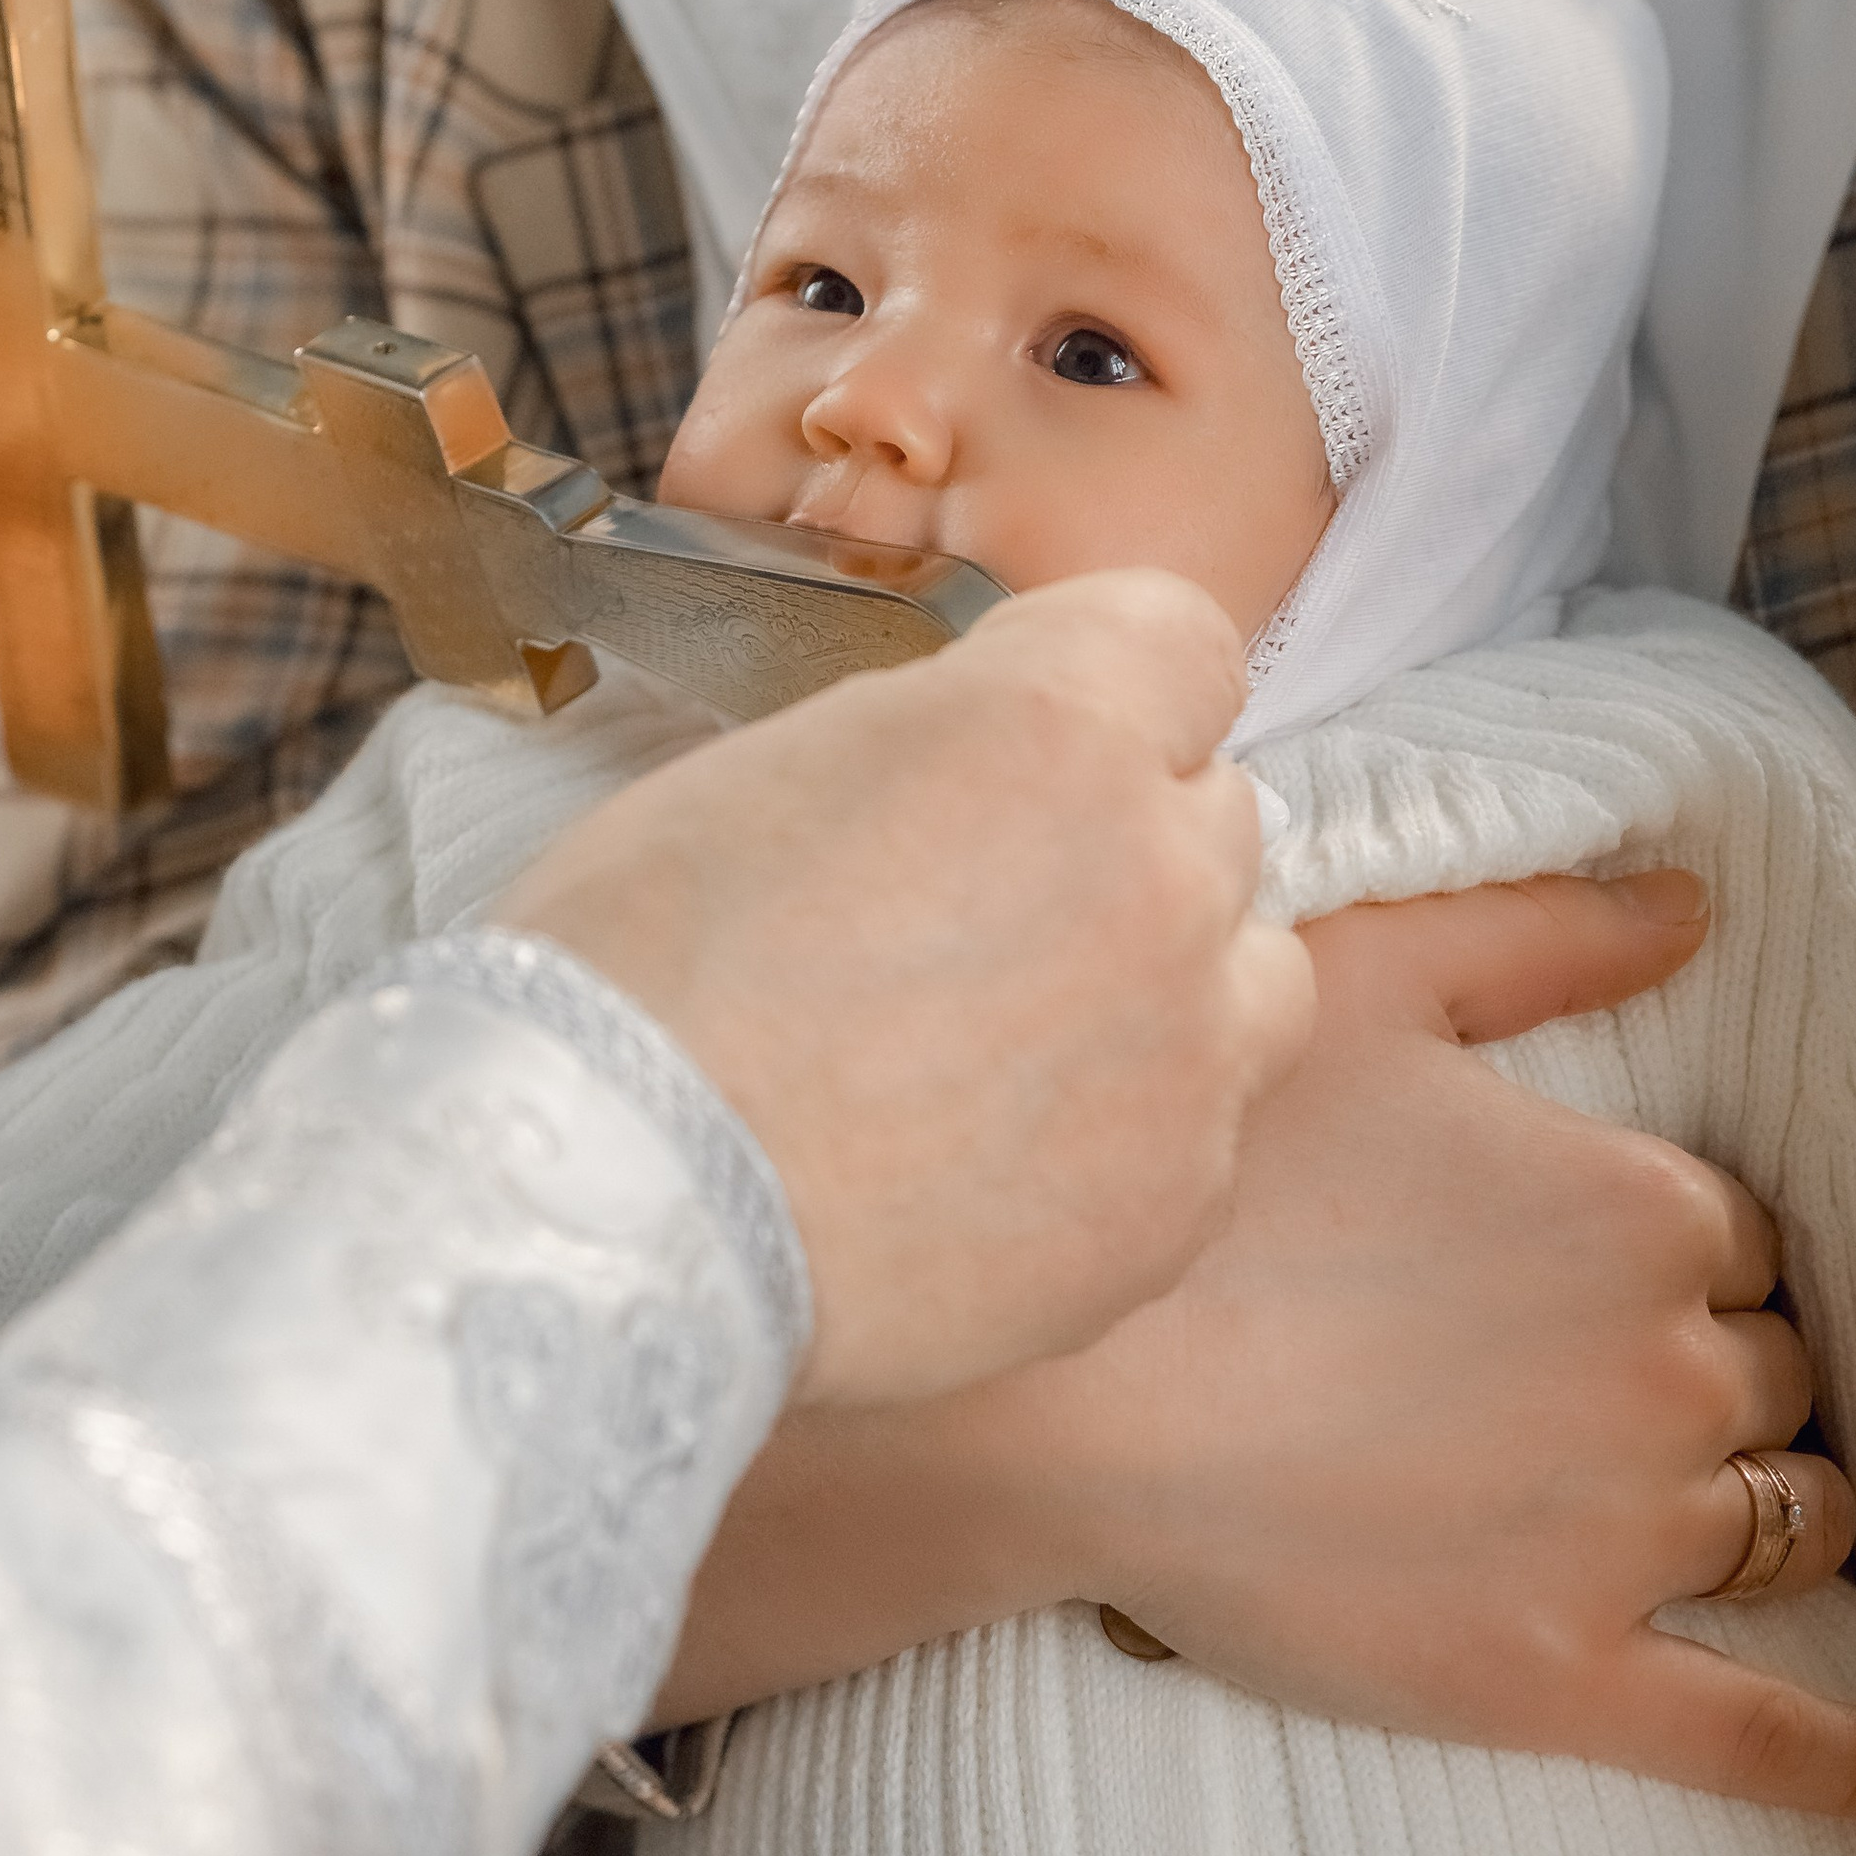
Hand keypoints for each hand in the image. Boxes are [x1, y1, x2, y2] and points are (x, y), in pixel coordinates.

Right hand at [497, 570, 1313, 1409]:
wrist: (603, 1200)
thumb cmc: (638, 965)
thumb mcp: (787, 760)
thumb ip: (950, 747)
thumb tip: (1006, 778)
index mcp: (1056, 727)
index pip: (1187, 646)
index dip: (1110, 686)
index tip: (1041, 739)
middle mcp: (1159, 874)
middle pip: (1217, 815)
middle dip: (1121, 845)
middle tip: (980, 918)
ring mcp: (1188, 1056)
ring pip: (1251, 981)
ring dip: (1164, 992)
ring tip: (1007, 1053)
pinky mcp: (1171, 1209)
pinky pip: (1198, 1139)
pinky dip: (1118, 1145)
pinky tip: (980, 1173)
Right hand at [659, 875, 1855, 1818]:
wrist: (1055, 1401)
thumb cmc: (1199, 1183)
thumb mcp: (1358, 984)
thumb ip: (1543, 937)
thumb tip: (1692, 903)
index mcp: (1636, 1207)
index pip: (1736, 1235)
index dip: (1669, 1246)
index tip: (1576, 1262)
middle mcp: (1667, 1369)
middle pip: (1772, 1374)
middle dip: (1712, 1367)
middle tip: (1590, 1372)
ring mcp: (1628, 1539)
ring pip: (1790, 1521)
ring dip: (1771, 1503)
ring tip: (1709, 1501)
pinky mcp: (1567, 1681)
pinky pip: (1773, 1738)